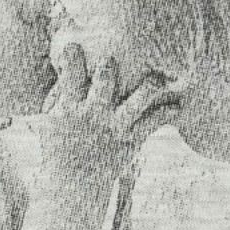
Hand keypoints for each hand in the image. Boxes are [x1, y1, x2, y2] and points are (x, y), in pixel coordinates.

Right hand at [34, 45, 178, 186]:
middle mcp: (94, 113)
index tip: (75, 43)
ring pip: (139, 99)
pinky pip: (153, 122)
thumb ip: (56, 99)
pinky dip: (167, 112)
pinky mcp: (131, 139)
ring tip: (160, 73)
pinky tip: (179, 104)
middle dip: (112, 65)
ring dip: (151, 84)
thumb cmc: (60, 150)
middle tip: (116, 54)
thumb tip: (56, 73)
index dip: (72, 56)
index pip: (70, 75)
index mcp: (70, 107)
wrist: (73, 186)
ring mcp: (114, 126)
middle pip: (106, 80)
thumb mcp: (50, 123)